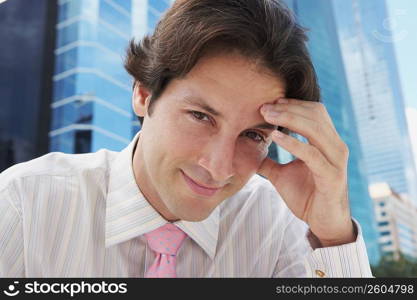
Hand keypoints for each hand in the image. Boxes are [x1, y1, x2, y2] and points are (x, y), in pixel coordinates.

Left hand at [257, 98, 355, 246]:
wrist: (323, 222)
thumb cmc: (307, 196)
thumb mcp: (282, 175)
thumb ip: (270, 161)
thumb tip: (251, 154)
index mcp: (327, 143)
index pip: (314, 112)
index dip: (292, 104)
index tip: (270, 102)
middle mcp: (335, 147)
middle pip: (315, 115)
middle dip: (288, 107)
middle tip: (264, 107)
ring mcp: (335, 160)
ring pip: (314, 129)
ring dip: (289, 118)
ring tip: (267, 115)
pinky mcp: (331, 176)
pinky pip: (311, 154)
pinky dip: (293, 142)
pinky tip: (276, 136)